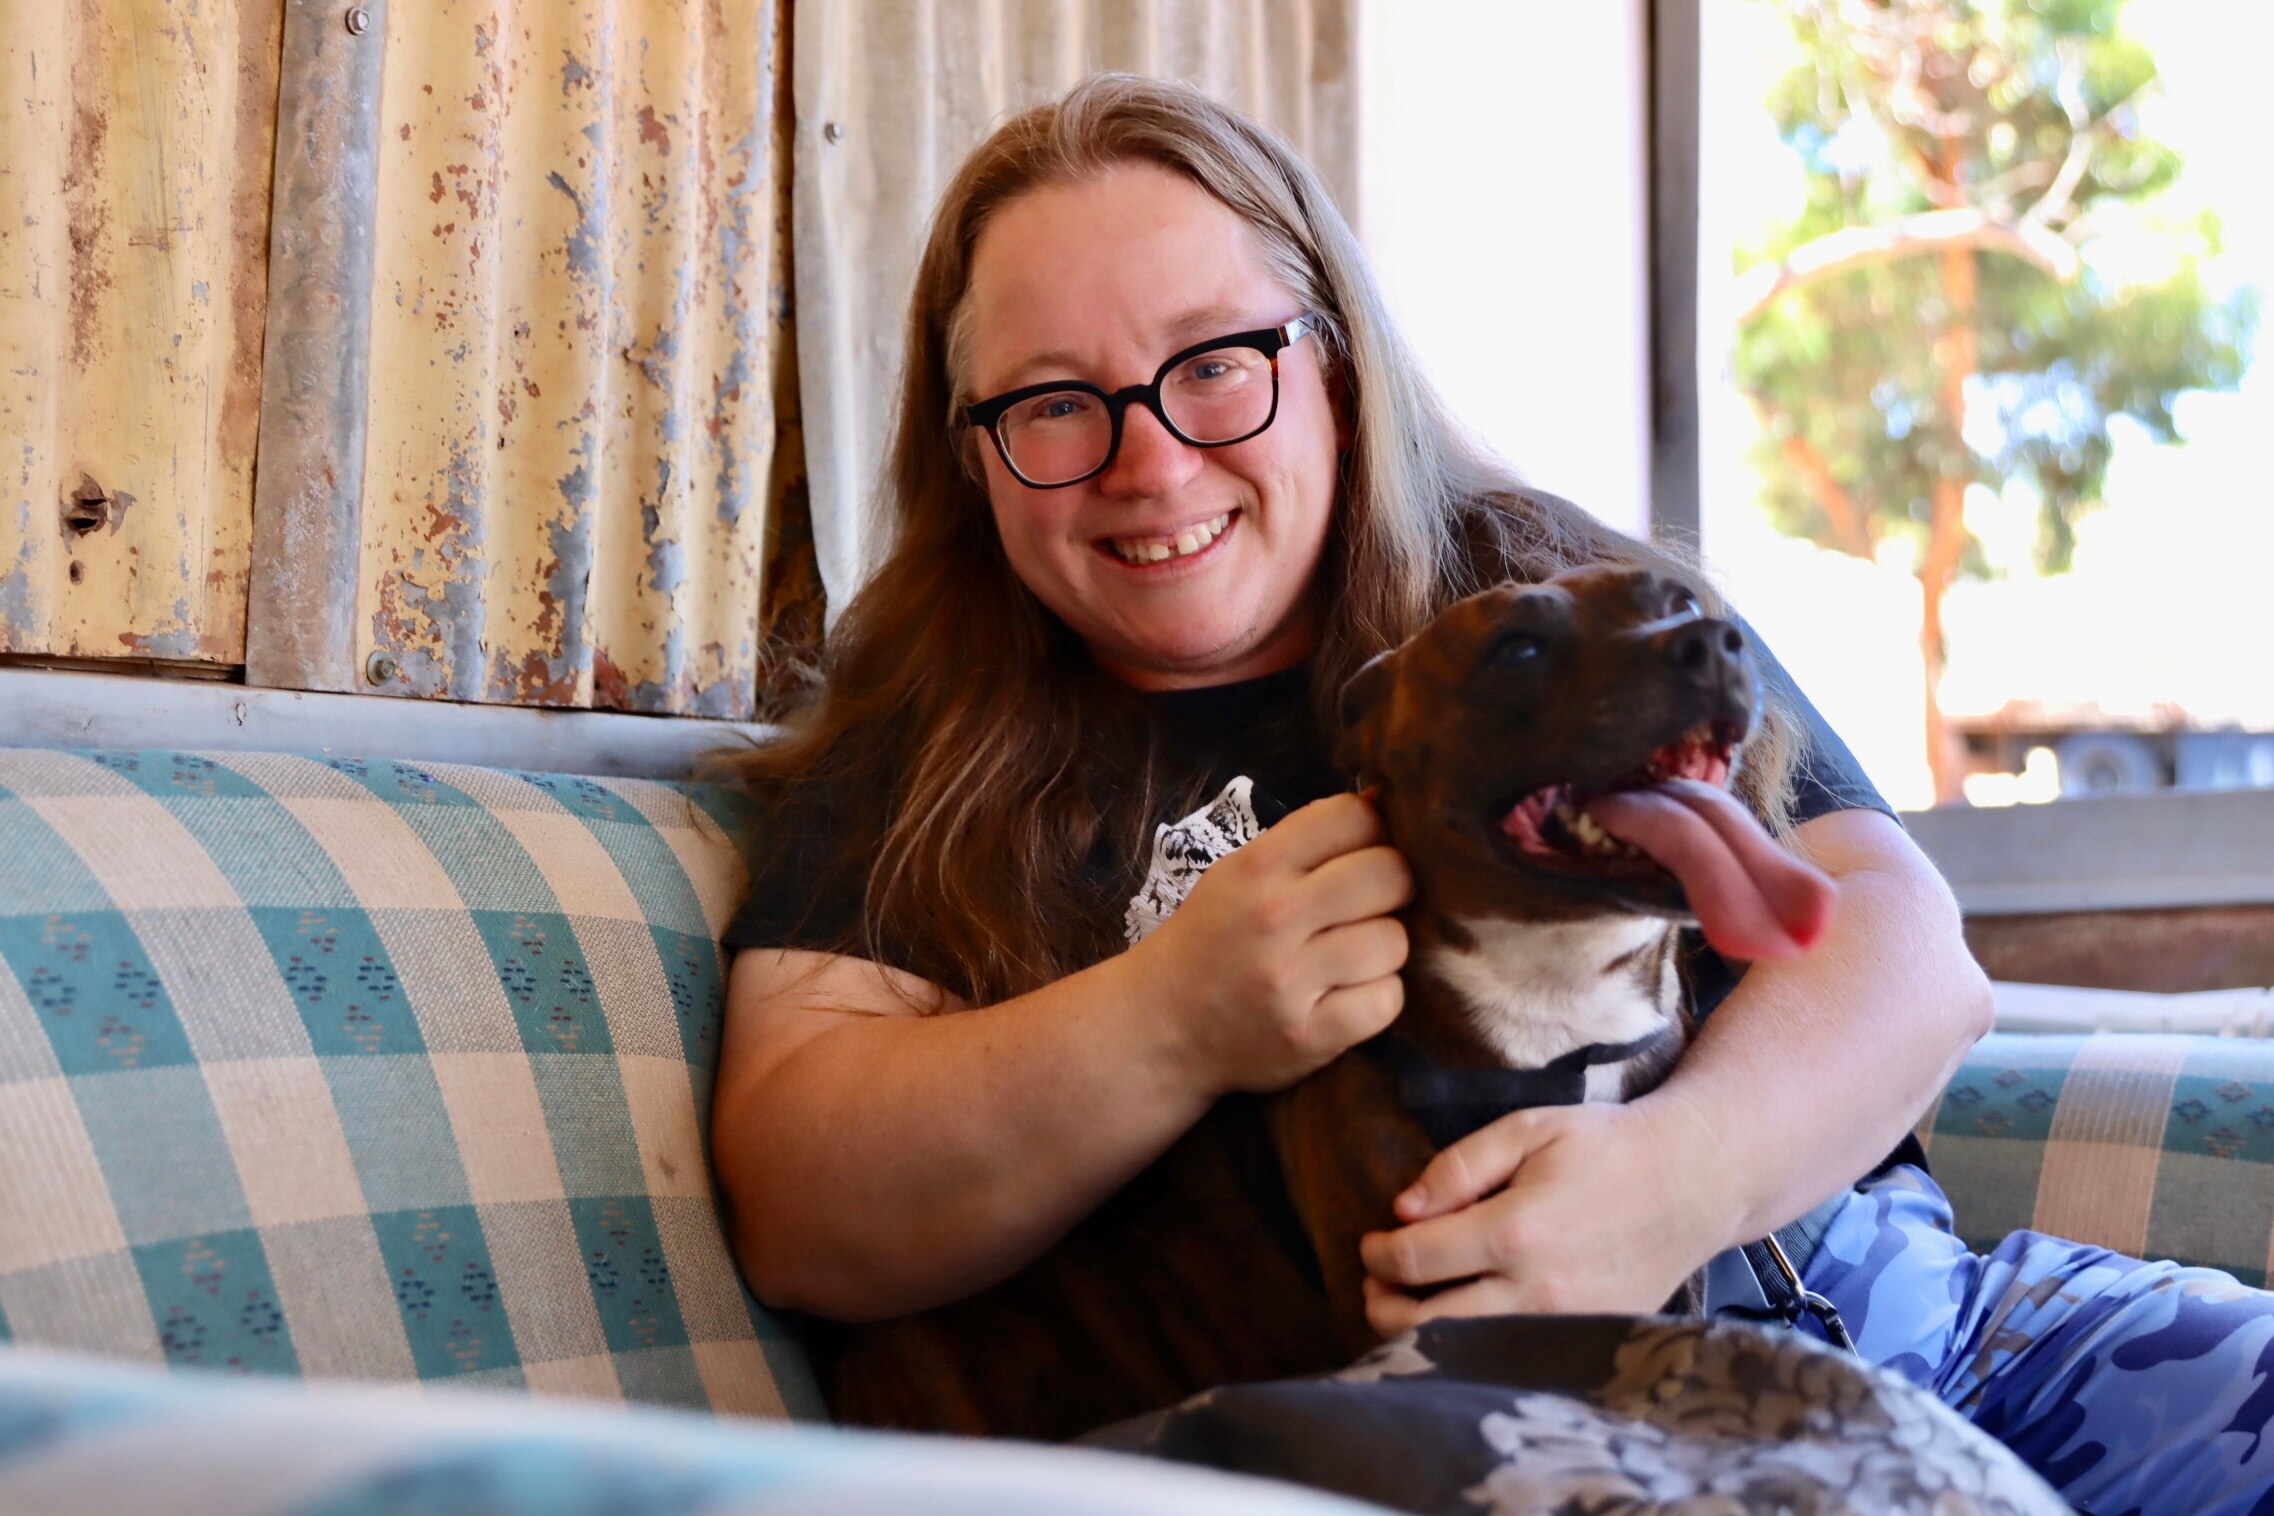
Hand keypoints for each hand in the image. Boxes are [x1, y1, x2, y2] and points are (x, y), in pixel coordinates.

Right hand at [1138, 791, 1412, 1096]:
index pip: (1355, 817)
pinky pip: (1386, 1001)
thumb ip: (1308, 841)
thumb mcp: (1241, 873)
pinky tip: (1349, 995)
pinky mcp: (1308, 1036)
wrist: (1159, 1024)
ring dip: (1385, 950)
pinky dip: (1378, 998)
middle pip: (1389, 875)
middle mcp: (1274, 916)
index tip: (1366, 854)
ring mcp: (1290, 980)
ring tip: (1353, 957)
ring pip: (1394, 941)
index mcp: (1259, 865)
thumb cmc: (1213, 940)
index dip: (1376, 831)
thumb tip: (1386, 802)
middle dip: (1394, 889)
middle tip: (1372, 907)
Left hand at [1358, 1097, 1732, 1334]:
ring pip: (1465, 1351)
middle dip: (1384, 1303)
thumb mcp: (1527, 1129)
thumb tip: (1403, 1211)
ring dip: (1419, 1332)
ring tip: (1408, 1301)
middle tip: (1376, 1280)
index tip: (1371, 1243)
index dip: (1378, 1254)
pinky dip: (1473, 1344)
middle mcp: (1538, 1290)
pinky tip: (1460, 1316)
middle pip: (1427, 1324)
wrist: (1692, 1180)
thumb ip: (1458, 1167)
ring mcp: (1566, 1324)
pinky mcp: (1589, 1339)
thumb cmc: (1604, 1146)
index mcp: (1516, 1230)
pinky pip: (1512, 1356)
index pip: (1416, 1260)